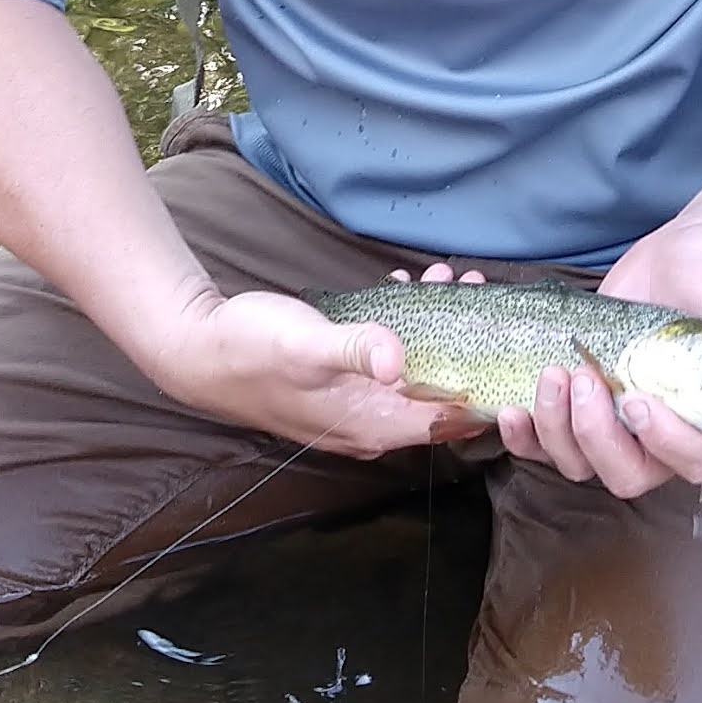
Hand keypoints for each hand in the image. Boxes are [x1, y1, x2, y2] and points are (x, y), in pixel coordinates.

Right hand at [148, 283, 484, 458]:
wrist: (195, 350)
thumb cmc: (250, 349)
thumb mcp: (306, 344)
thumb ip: (356, 349)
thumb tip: (399, 359)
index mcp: (368, 425)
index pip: (445, 422)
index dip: (482, 389)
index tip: (506, 345)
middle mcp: (366, 423)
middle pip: (435, 392)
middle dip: (463, 343)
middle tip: (475, 288)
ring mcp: (351, 404)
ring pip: (411, 371)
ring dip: (433, 326)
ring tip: (444, 277)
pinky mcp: (338, 381)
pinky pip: (385, 359)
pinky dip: (401, 325)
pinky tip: (402, 286)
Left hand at [494, 217, 701, 501]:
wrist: (691, 250)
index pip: (691, 460)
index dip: (660, 441)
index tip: (637, 398)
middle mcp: (665, 437)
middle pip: (627, 476)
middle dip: (596, 438)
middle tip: (582, 380)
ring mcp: (620, 425)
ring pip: (581, 464)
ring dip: (556, 432)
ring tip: (549, 375)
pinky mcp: (584, 403)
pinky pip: (549, 441)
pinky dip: (526, 433)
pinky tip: (510, 407)